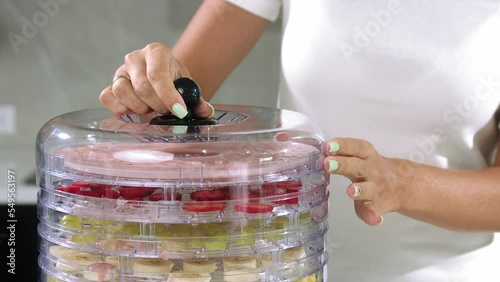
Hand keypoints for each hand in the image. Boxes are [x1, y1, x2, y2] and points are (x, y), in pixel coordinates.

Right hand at [99, 43, 213, 117]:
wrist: (163, 76)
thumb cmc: (175, 80)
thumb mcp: (189, 86)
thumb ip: (198, 99)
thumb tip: (206, 111)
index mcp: (157, 52)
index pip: (158, 74)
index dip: (168, 95)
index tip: (179, 111)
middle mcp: (135, 57)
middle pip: (143, 88)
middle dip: (158, 106)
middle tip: (167, 111)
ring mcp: (120, 70)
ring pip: (124, 93)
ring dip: (141, 108)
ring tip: (152, 109)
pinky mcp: (111, 84)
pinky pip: (107, 97)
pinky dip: (120, 108)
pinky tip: (134, 110)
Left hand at [324, 138, 406, 225]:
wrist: (401, 185)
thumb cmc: (371, 168)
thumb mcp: (361, 155)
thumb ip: (343, 153)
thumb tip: (319, 152)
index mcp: (366, 155)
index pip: (355, 147)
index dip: (342, 146)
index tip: (329, 146)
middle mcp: (371, 171)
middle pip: (358, 166)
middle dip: (343, 164)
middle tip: (327, 164)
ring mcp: (374, 189)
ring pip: (367, 189)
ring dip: (360, 190)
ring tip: (351, 191)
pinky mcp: (376, 206)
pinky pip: (373, 211)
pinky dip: (373, 216)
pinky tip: (374, 220)